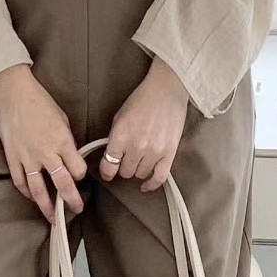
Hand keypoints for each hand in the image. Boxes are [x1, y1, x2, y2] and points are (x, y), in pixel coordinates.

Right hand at [0, 63, 87, 222]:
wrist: (12, 92)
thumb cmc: (39, 101)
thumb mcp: (62, 119)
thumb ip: (67, 141)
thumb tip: (70, 156)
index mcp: (62, 141)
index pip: (77, 169)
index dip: (80, 175)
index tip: (80, 177)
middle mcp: (46, 153)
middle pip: (62, 185)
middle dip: (72, 201)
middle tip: (77, 209)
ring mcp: (27, 157)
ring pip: (39, 190)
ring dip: (47, 207)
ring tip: (53, 218)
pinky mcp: (12, 157)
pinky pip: (20, 181)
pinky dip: (26, 192)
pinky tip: (32, 197)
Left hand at [99, 57, 189, 192]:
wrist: (167, 90)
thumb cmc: (142, 99)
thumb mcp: (119, 117)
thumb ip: (114, 138)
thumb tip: (111, 155)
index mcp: (121, 136)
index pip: (108, 165)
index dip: (106, 171)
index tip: (107, 172)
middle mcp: (137, 146)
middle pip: (125, 172)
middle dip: (123, 166)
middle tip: (126, 159)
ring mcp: (154, 151)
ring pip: (140, 174)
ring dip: (138, 170)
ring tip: (139, 160)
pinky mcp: (169, 153)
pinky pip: (159, 178)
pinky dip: (151, 184)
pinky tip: (146, 185)